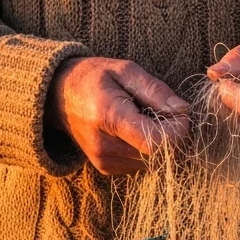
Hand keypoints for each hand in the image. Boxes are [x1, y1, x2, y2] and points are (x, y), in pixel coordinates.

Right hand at [46, 57, 189, 174]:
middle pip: (159, 155)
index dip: (178, 131)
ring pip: (154, 162)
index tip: (180, 114)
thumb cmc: (93, 77)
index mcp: (109, 117)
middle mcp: (105, 146)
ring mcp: (104, 161)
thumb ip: (155, 90)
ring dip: (161, 143)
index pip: (157, 142)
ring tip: (148, 118)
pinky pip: (142, 164)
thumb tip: (182, 110)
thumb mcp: (125, 70)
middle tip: (168, 112)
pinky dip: (148, 149)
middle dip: (173, 135)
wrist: (57, 96)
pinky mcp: (106, 169)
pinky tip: (137, 130)